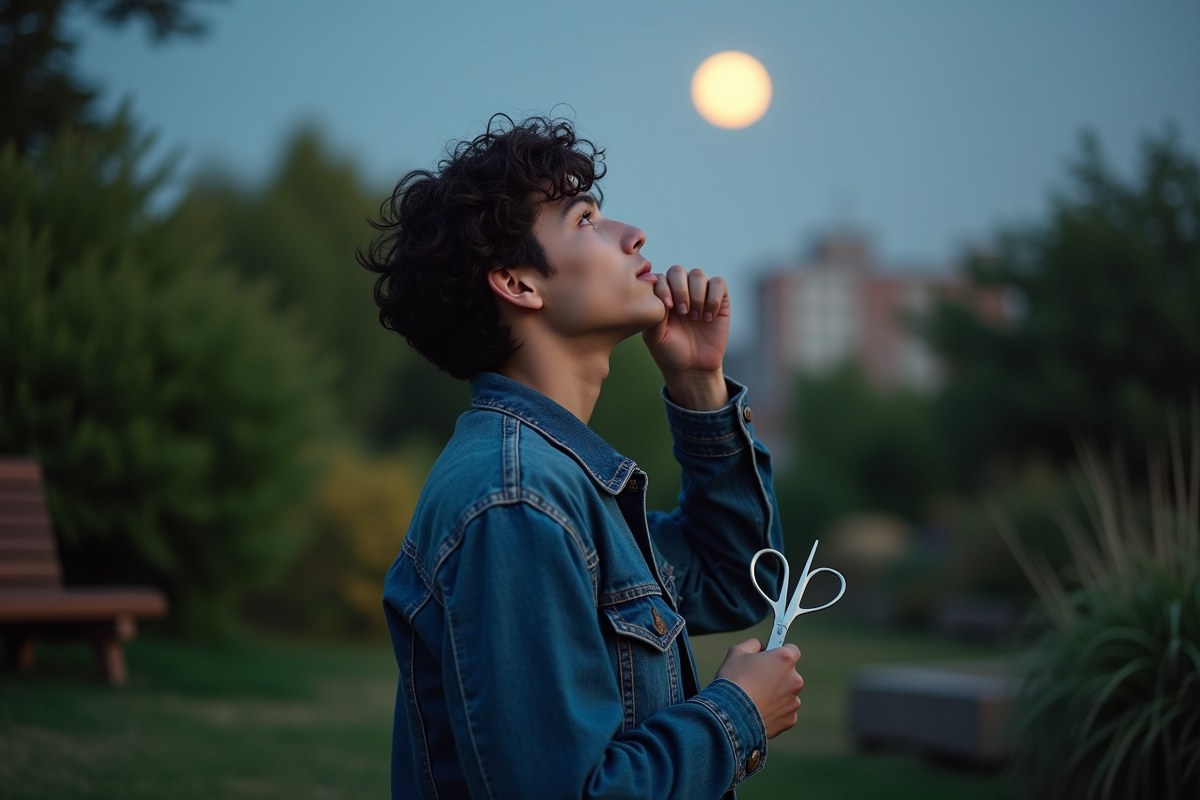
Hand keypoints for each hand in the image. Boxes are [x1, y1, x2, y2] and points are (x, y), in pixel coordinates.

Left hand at [642, 265, 729, 409]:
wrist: (692, 368)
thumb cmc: (669, 351)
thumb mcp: (654, 335)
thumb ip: (654, 313)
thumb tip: (658, 290)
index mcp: (661, 296)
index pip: (660, 278)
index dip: (664, 288)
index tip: (668, 307)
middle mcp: (680, 291)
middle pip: (678, 271)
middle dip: (680, 289)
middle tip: (683, 312)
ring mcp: (699, 294)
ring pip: (698, 274)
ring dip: (697, 295)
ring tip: (695, 317)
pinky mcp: (719, 300)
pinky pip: (718, 283)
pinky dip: (713, 297)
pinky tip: (709, 317)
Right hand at [715, 639, 803, 738]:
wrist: (730, 715)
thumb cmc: (733, 680)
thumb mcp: (737, 652)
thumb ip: (753, 644)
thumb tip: (760, 646)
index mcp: (785, 659)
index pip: (792, 650)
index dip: (780, 652)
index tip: (771, 657)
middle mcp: (795, 679)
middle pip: (789, 674)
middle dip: (777, 676)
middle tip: (757, 680)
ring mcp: (794, 701)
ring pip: (787, 694)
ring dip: (776, 694)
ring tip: (756, 698)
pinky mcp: (790, 719)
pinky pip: (784, 712)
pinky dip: (775, 711)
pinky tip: (759, 711)